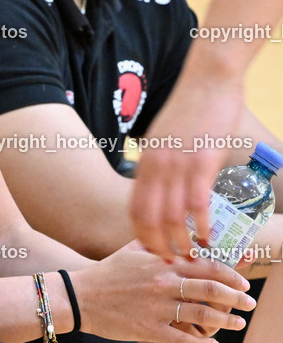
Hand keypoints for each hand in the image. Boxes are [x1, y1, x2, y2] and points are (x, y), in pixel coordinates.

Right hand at [72, 242, 253, 342]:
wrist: (80, 296)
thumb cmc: (106, 273)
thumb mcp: (130, 250)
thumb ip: (155, 244)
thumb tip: (177, 237)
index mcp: (160, 262)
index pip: (203, 265)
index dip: (229, 274)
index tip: (242, 282)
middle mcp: (161, 282)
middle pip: (210, 288)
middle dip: (236, 297)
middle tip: (249, 303)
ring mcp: (156, 306)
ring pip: (202, 313)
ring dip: (226, 320)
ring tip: (238, 323)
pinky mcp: (148, 327)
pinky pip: (183, 340)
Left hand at [130, 71, 244, 260]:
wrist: (208, 80)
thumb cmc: (190, 109)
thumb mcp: (164, 138)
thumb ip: (160, 162)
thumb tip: (160, 183)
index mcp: (145, 161)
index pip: (134, 205)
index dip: (140, 232)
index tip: (149, 249)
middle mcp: (156, 165)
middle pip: (148, 216)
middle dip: (157, 244)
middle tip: (169, 262)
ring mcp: (178, 164)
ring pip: (171, 214)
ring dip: (180, 240)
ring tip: (190, 256)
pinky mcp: (202, 161)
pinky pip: (196, 201)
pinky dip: (200, 223)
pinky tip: (207, 236)